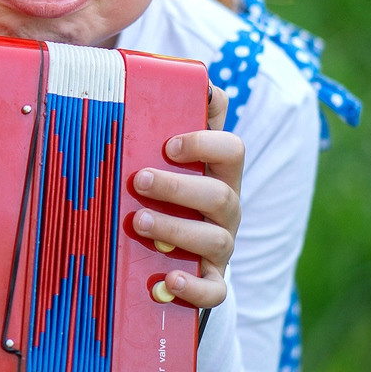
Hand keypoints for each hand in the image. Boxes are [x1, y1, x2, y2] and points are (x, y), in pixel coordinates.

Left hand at [131, 84, 242, 308]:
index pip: (231, 149)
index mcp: (219, 173)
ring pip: (215, 239)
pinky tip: (168, 279)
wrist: (173, 253)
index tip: (167, 144)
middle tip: (139, 180)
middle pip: (221, 195)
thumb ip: (179, 116)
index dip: (204, 143)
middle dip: (179, 186)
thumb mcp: (171, 157)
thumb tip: (199, 81)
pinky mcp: (211, 281)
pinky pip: (215, 290)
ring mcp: (221, 246)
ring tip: (139, 223)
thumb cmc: (167, 192)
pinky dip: (194, 287)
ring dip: (176, 229)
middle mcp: (226, 209)